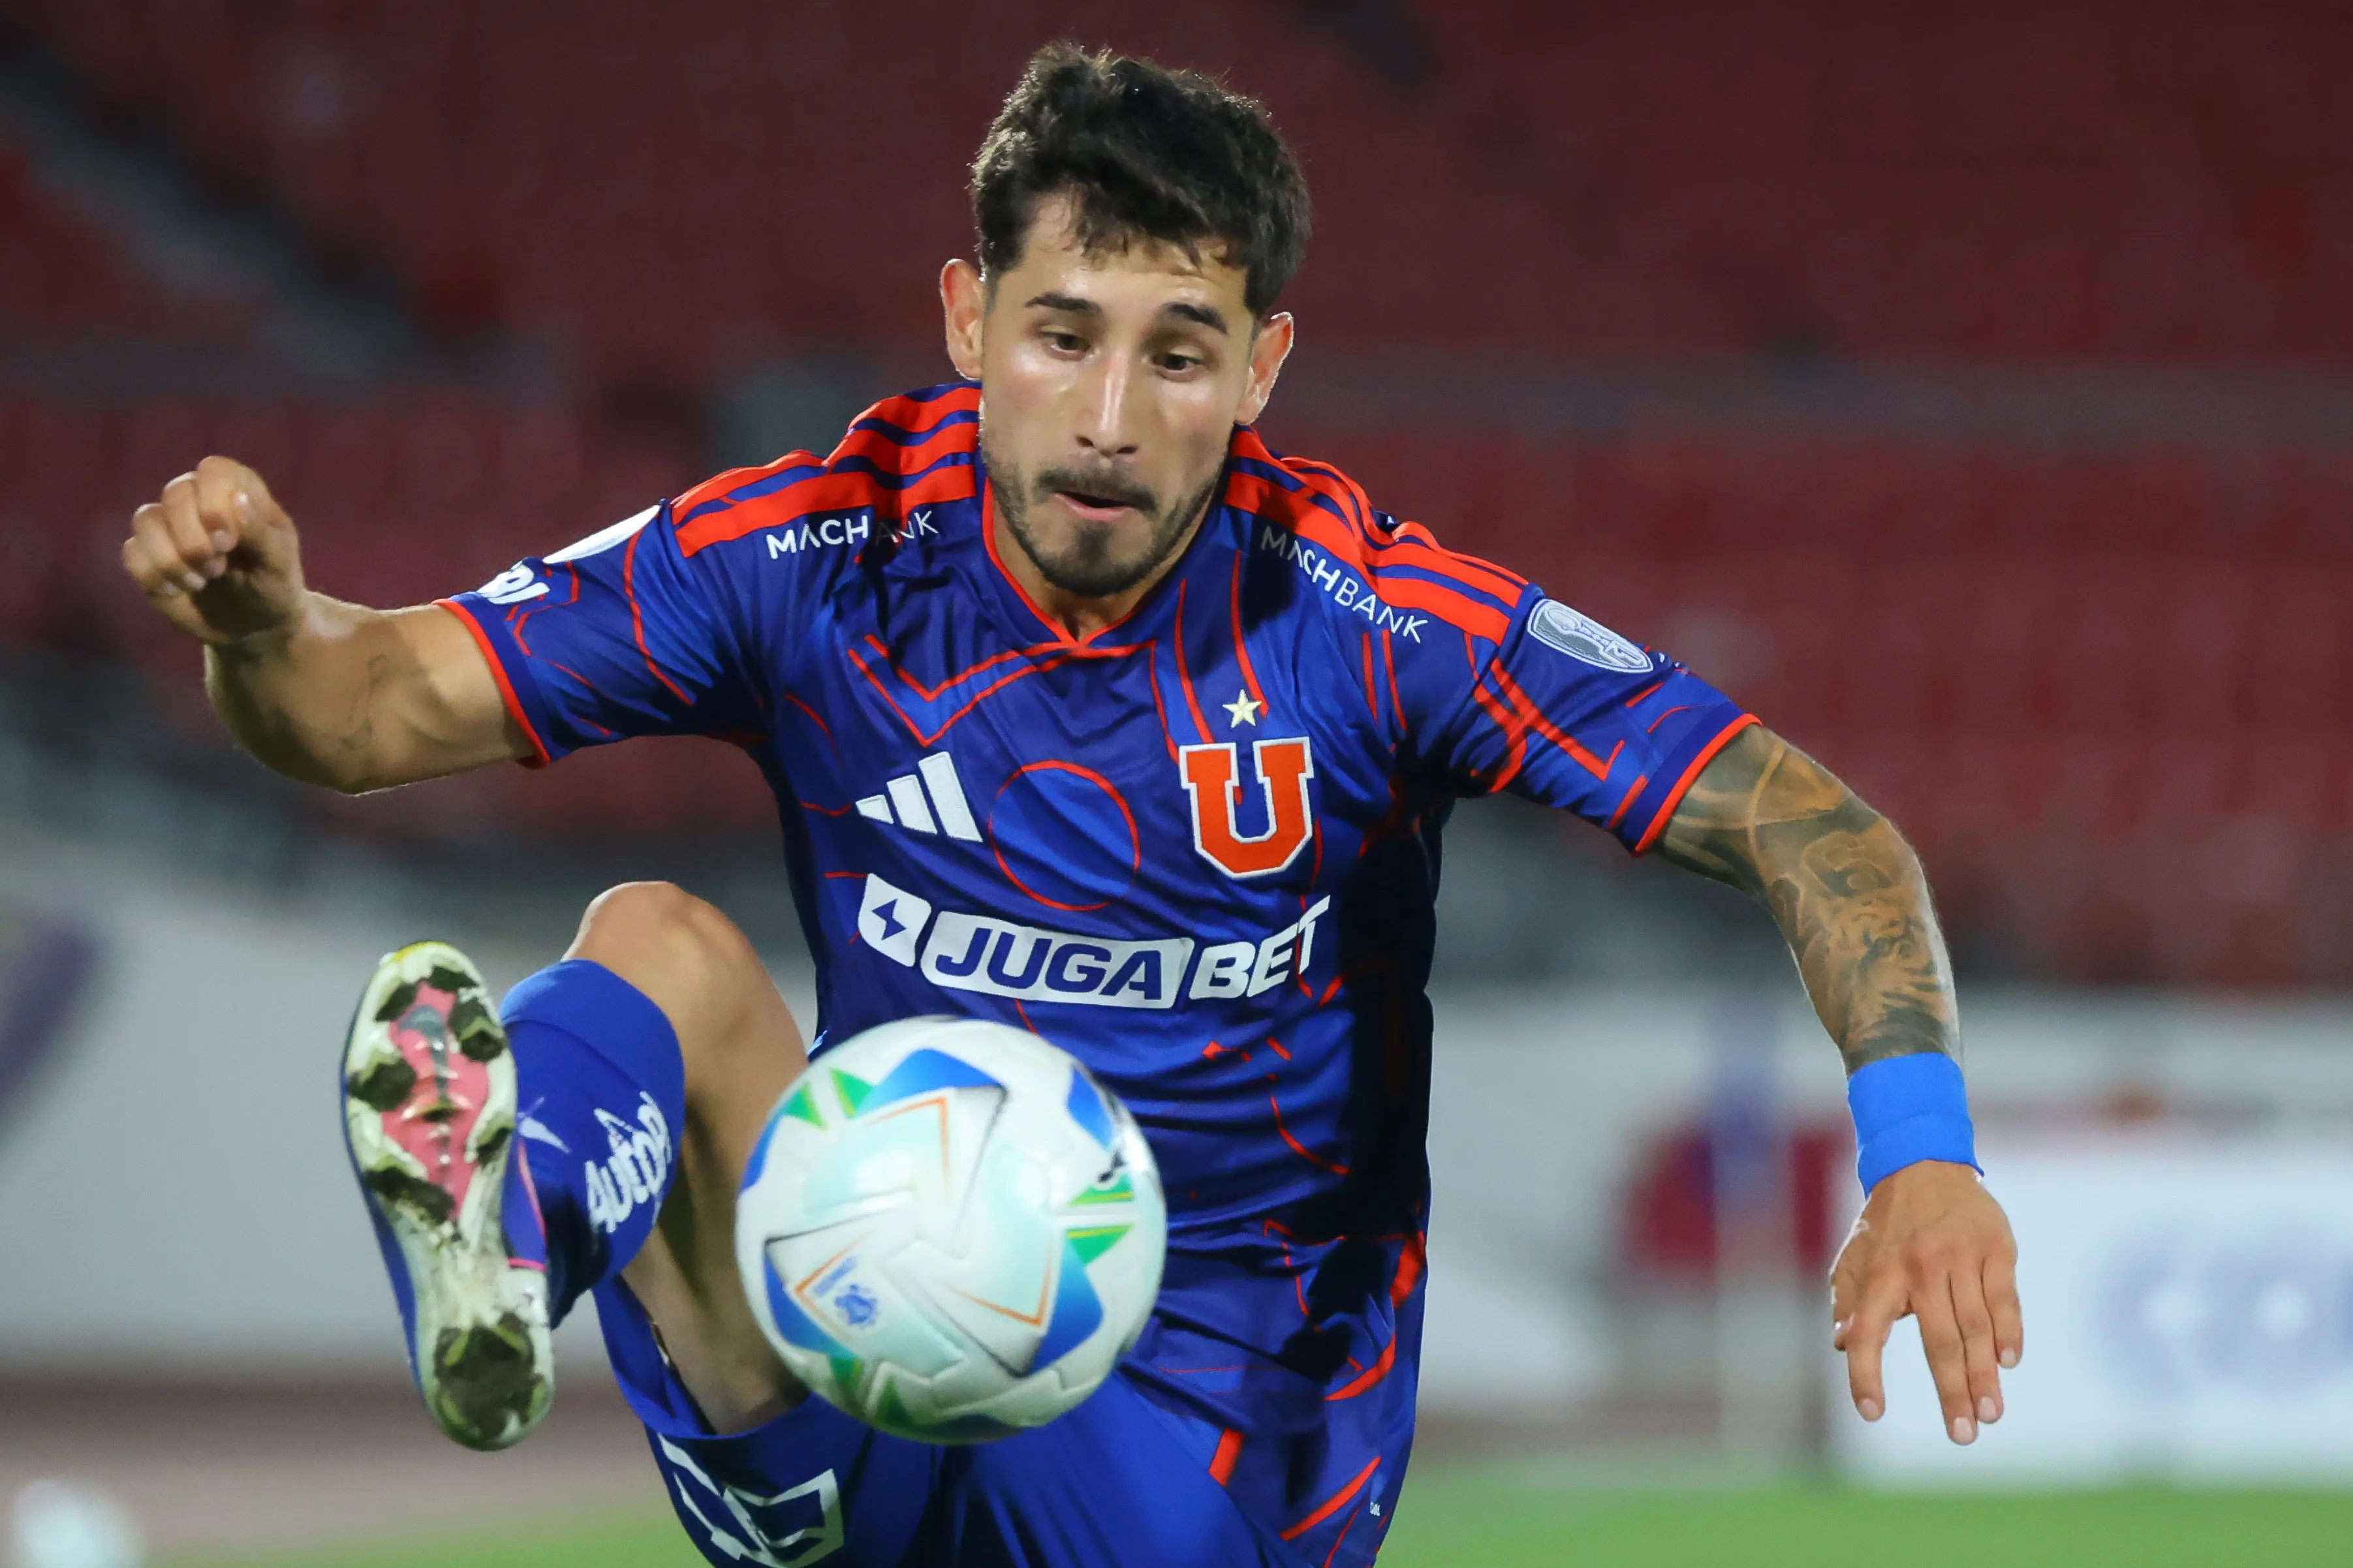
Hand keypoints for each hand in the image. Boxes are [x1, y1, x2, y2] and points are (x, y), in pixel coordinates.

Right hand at [122, 455, 307, 646]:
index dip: (214, 502)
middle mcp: (198, 498)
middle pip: (176, 494)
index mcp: (238, 489)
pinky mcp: (147, 553)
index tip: (228, 540)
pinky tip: (177, 590)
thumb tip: (237, 499)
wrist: (253, 625)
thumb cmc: (273, 585)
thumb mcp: (279, 564)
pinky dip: (154, 576)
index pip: (214, 470)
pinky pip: (132, 552)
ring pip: (146, 520)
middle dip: (194, 539)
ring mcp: (169, 524)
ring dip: (173, 559)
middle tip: (218, 567)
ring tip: (202, 581)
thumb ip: (261, 531)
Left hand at [1831, 1159, 2019, 1443]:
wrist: (1922, 1163)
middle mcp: (1920, 1266)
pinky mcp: (1996, 1247)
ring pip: (1976, 1326)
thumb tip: (1842, 1344)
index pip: (1866, 1332)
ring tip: (1990, 1413)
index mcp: (1880, 1272)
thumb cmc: (1884, 1225)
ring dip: (1984, 1374)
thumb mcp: (1853, 1256)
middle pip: (1939, 1340)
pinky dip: (2009, 1332)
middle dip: (1952, 1392)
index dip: (1865, 1374)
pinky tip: (2008, 1362)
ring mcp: (1962, 1256)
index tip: (1871, 1413)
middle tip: (1962, 1434)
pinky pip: (2004, 1298)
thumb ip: (1848, 1300)